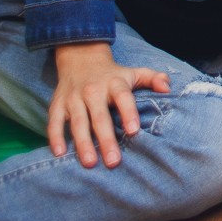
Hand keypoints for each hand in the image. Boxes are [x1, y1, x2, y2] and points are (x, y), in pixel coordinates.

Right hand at [49, 42, 170, 168]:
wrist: (81, 57)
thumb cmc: (114, 73)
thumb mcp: (135, 72)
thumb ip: (154, 78)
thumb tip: (167, 88)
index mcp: (115, 83)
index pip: (123, 98)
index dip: (128, 113)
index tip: (134, 131)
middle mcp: (93, 91)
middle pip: (100, 116)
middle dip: (106, 139)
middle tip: (113, 161)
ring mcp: (74, 98)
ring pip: (78, 122)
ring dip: (83, 143)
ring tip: (90, 163)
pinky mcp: (57, 104)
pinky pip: (54, 122)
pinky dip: (55, 137)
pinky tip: (60, 153)